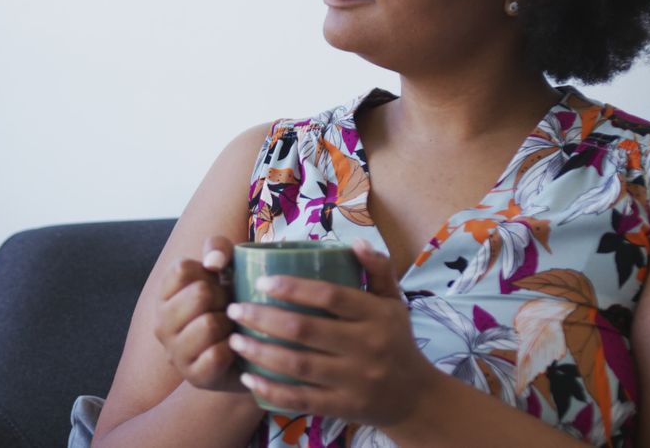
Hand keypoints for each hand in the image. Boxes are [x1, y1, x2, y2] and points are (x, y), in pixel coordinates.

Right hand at [153, 235, 248, 392]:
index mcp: (164, 295)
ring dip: (230, 325)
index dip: (209, 273)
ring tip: (232, 329)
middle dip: (224, 298)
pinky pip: (218, 354)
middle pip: (199, 294)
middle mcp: (162, 324)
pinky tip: (235, 349)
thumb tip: (214, 263)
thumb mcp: (228, 269)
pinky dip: (234, 348)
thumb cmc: (233, 304)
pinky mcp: (195, 377)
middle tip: (229, 308)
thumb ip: (218, 249)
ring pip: (209, 324)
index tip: (216, 285)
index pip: (183, 269)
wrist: (248, 351)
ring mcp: (175, 353)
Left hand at [226, 238, 435, 426]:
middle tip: (234, 309)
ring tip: (234, 339)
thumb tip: (355, 242)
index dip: (294, 287)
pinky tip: (249, 379)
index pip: (331, 296)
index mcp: (377, 315)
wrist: (415, 398)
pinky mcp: (345, 407)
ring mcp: (355, 380)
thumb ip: (378, 270)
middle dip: (263, 318)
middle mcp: (367, 346)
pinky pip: (302, 399)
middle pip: (305, 329)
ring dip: (260, 351)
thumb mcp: (394, 302)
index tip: (263, 281)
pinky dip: (271, 390)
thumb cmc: (396, 340)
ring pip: (298, 364)